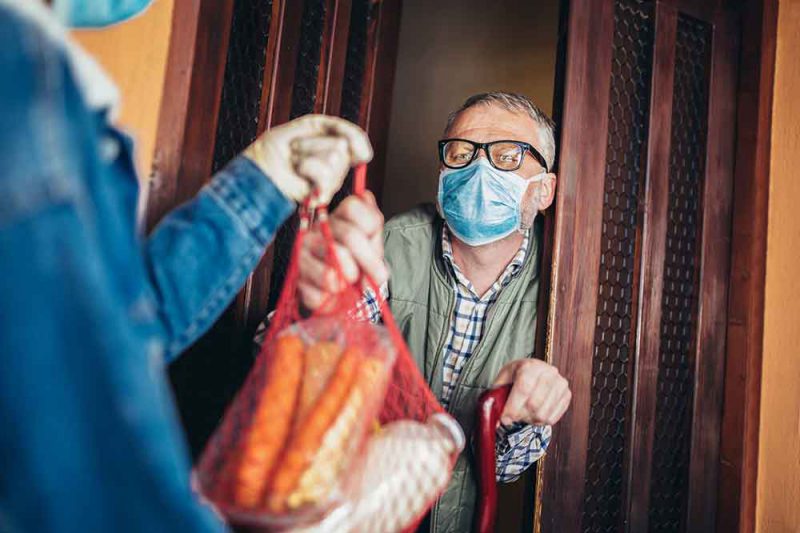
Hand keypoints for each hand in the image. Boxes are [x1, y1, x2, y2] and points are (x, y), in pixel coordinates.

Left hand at [243, 114, 372, 204]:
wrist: (260, 166)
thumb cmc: (280, 146)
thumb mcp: (312, 125)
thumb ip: (341, 130)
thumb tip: (366, 154)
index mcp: (337, 148)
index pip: (358, 140)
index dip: (353, 137)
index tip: (335, 133)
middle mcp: (338, 167)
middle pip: (342, 146)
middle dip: (313, 142)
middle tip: (296, 149)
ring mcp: (332, 182)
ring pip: (334, 158)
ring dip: (306, 153)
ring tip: (294, 160)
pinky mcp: (323, 195)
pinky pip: (325, 174)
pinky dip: (307, 167)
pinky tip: (298, 172)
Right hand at [298, 192, 387, 308]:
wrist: (340, 295)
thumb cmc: (357, 264)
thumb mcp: (372, 244)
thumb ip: (372, 226)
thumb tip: (366, 198)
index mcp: (337, 217)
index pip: (353, 206)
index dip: (371, 228)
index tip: (375, 243)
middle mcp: (317, 229)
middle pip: (350, 236)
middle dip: (370, 261)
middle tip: (378, 276)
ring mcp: (303, 252)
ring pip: (333, 266)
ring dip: (350, 280)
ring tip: (352, 284)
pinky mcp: (297, 278)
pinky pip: (321, 291)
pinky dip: (333, 299)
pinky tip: (334, 294)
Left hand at [493, 359, 570, 426]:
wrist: (534, 370)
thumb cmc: (516, 375)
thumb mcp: (503, 379)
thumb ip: (497, 396)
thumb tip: (496, 419)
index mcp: (530, 365)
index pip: (523, 389)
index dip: (512, 407)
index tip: (504, 418)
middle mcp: (549, 372)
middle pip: (534, 404)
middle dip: (519, 415)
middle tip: (513, 415)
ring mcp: (560, 384)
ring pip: (543, 414)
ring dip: (529, 419)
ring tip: (523, 412)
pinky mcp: (567, 395)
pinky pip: (552, 418)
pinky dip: (540, 421)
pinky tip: (533, 413)